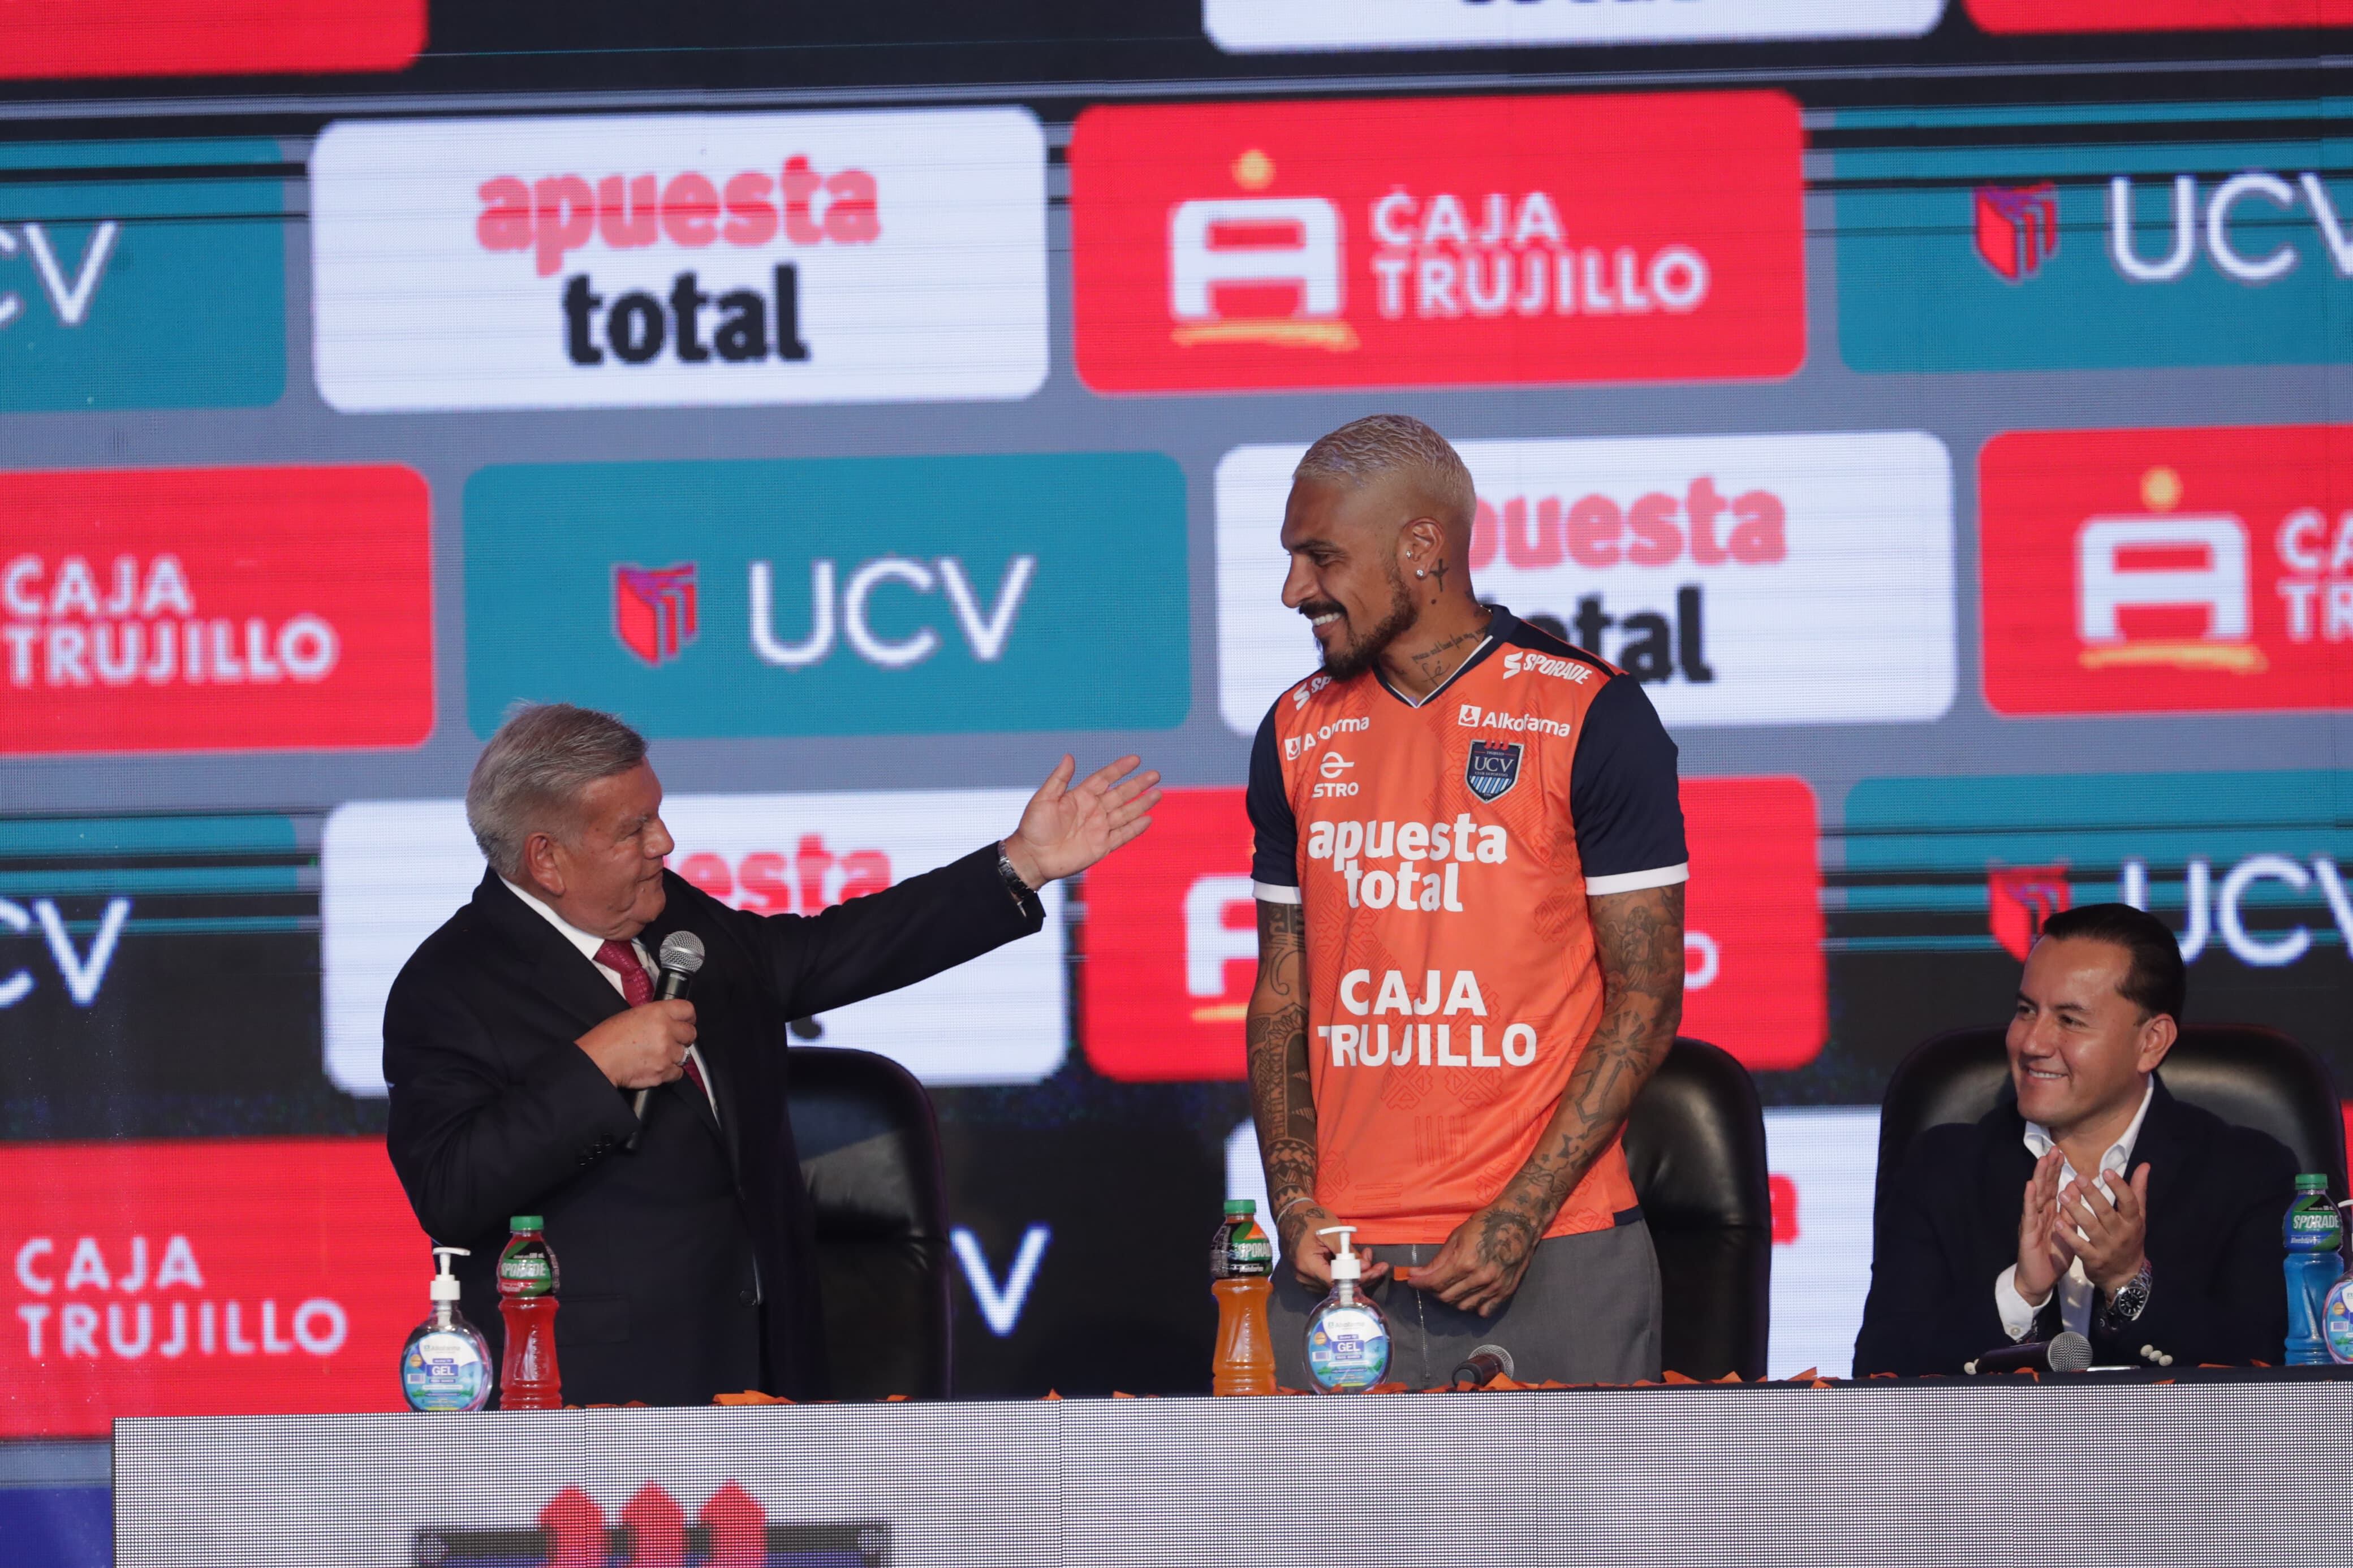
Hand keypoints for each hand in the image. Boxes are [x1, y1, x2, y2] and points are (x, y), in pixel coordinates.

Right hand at [575, 1000, 695, 1089]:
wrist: (598, 1060)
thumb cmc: (607, 1038)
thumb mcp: (632, 1015)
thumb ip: (655, 1016)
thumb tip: (667, 1020)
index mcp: (658, 1012)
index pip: (688, 1010)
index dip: (688, 1017)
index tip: (686, 1022)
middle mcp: (666, 1031)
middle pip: (690, 1033)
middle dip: (682, 1038)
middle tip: (670, 1041)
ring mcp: (666, 1052)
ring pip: (685, 1054)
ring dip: (674, 1055)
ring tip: (659, 1055)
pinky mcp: (663, 1072)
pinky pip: (678, 1072)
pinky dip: (669, 1072)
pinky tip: (657, 1067)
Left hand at [1000, 754, 1160, 887]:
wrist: (1032, 857)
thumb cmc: (1033, 827)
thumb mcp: (1043, 799)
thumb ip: (1059, 779)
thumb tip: (1069, 756)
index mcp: (1080, 796)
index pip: (1104, 778)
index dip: (1119, 769)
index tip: (1135, 759)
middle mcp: (1093, 810)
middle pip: (1121, 794)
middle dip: (1138, 784)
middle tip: (1155, 774)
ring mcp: (1099, 828)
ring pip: (1126, 813)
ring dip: (1142, 804)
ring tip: (1158, 793)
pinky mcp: (1101, 846)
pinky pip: (1122, 836)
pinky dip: (1135, 828)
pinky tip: (1148, 819)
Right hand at [1279, 1202, 1390, 1290]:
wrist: (1292, 1215)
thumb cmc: (1311, 1219)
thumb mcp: (1332, 1231)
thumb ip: (1347, 1251)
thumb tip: (1365, 1267)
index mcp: (1307, 1265)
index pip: (1337, 1281)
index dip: (1358, 1278)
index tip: (1376, 1269)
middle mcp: (1304, 1277)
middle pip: (1338, 1286)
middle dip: (1361, 1276)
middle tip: (1379, 1265)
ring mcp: (1305, 1278)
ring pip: (1335, 1284)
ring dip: (1354, 1273)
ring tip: (1366, 1257)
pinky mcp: (1308, 1276)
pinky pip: (1329, 1279)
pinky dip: (1344, 1272)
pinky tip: (1354, 1261)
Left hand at [1399, 1203, 1539, 1317]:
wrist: (1519, 1221)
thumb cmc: (1486, 1223)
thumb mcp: (1457, 1236)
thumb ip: (1439, 1260)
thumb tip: (1418, 1274)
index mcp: (1465, 1262)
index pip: (1435, 1283)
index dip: (1419, 1284)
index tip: (1412, 1281)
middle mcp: (1480, 1278)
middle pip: (1447, 1297)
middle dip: (1433, 1291)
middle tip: (1429, 1282)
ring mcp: (1494, 1287)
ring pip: (1463, 1306)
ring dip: (1451, 1300)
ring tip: (1448, 1287)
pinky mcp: (1506, 1291)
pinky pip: (1484, 1310)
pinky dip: (1473, 1307)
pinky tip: (1469, 1295)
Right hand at [2014, 1148, 2071, 1303]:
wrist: (2039, 1280)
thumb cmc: (2052, 1256)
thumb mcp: (2067, 1231)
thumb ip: (2071, 1211)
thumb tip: (2075, 1188)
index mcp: (2050, 1213)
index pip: (2053, 1187)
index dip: (2056, 1170)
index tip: (2061, 1153)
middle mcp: (2040, 1213)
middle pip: (2044, 1186)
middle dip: (2048, 1167)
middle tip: (2053, 1148)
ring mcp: (2032, 1221)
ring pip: (2036, 1196)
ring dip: (2039, 1177)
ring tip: (2042, 1160)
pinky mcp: (2028, 1232)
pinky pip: (2029, 1214)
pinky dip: (2029, 1199)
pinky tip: (2030, 1186)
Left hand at [2061, 1163, 2149, 1295]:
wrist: (2125, 1276)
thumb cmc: (2130, 1239)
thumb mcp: (2138, 1217)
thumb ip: (2138, 1191)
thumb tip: (2144, 1165)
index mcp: (2133, 1222)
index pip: (2129, 1203)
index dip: (2119, 1187)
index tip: (2106, 1171)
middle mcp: (2121, 1234)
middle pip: (2107, 1213)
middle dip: (2093, 1195)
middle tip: (2078, 1177)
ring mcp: (2107, 1248)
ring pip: (2091, 1227)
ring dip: (2076, 1211)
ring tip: (2062, 1195)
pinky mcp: (2093, 1260)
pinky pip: (2080, 1246)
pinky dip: (2069, 1235)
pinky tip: (2057, 1223)